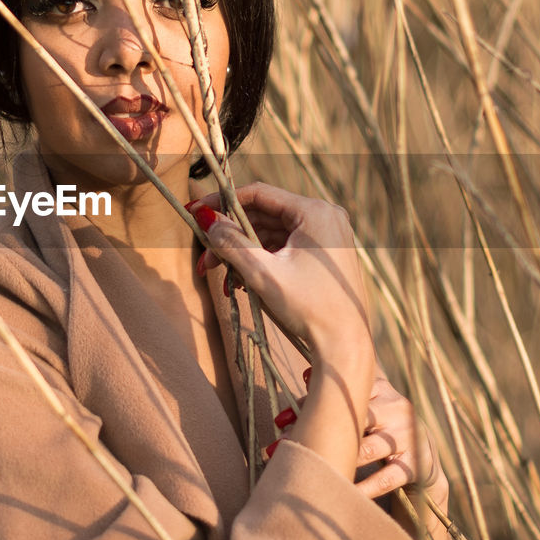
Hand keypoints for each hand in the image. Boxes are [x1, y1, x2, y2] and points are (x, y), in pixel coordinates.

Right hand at [188, 183, 371, 364]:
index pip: (259, 194)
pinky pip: (285, 247)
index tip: (196, 212)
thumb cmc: (309, 308)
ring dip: (245, 252)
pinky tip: (243, 280)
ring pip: (272, 233)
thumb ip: (231, 242)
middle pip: (264, 215)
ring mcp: (327, 234)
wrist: (344, 345)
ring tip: (224, 277)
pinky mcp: (325, 253)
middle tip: (205, 258)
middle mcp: (325, 216)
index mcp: (315, 212)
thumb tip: (203, 218)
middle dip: (231, 236)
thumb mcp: (263, 273)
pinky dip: (263, 260)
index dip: (222, 202)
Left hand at [272, 371, 447, 506]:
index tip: (282, 419)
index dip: (312, 403)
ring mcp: (409, 436)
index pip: (344, 392)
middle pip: (353, 418)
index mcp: (381, 390)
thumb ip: (338, 398)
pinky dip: (364, 488)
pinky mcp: (417, 464)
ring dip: (336, 460)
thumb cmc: (383, 432)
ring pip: (367, 449)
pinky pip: (387, 478)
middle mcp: (397, 408)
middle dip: (319, 431)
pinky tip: (342, 493)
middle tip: (284, 444)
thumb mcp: (367, 412)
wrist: (426, 463)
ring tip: (308, 470)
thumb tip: (299, 385)